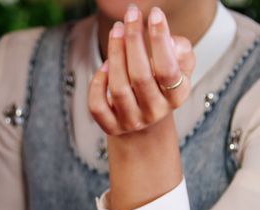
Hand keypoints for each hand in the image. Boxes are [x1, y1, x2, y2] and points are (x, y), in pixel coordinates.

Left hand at [88, 5, 195, 136]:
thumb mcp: (179, 68)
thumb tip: (169, 40)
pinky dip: (98, 83)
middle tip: (130, 14)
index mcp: (177, 96)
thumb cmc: (161, 84)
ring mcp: (131, 121)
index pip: (168, 68)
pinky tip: (104, 65)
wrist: (145, 121)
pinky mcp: (111, 127)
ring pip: (118, 89)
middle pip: (140, 76)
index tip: (154, 13)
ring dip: (114, 55)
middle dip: (133, 41)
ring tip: (117, 30)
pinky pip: (97, 105)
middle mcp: (155, 111)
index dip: (160, 40)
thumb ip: (181, 52)